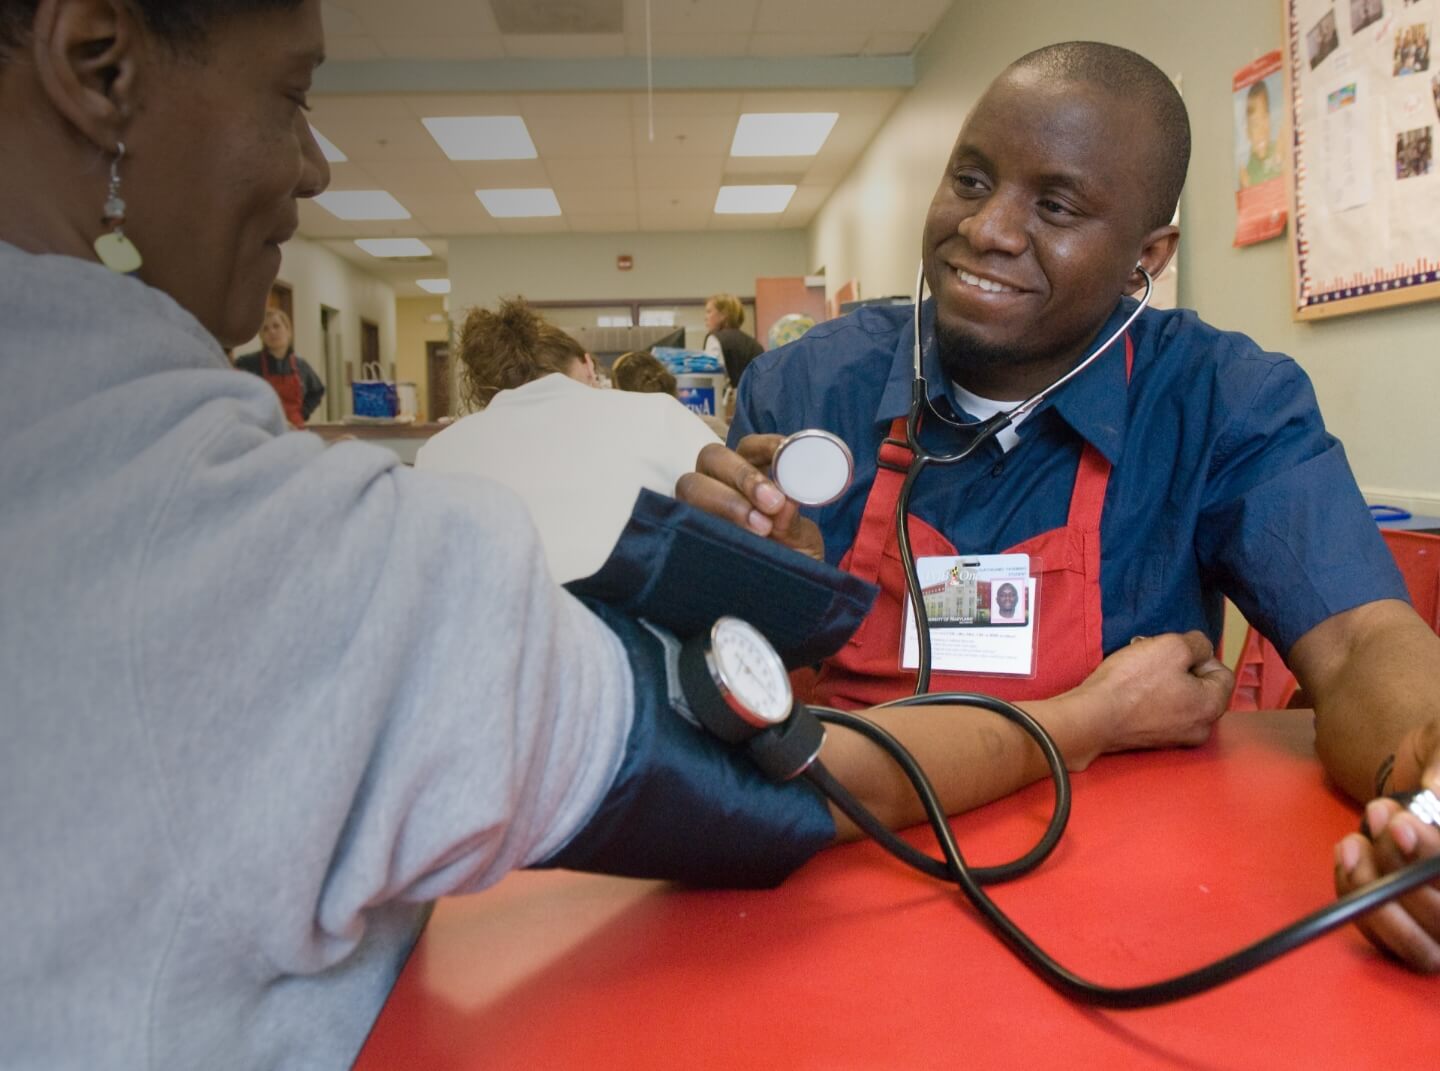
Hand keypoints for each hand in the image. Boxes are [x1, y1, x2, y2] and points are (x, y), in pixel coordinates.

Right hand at [675, 436, 825, 559]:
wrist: (782, 595)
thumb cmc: (792, 558)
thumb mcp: (801, 542)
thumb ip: (793, 524)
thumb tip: (785, 503)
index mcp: (751, 474)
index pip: (749, 445)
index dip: (765, 446)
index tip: (786, 458)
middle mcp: (720, 483)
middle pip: (713, 457)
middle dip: (743, 475)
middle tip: (773, 503)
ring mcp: (699, 507)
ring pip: (692, 485)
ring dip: (726, 501)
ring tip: (759, 529)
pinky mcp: (686, 533)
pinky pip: (681, 520)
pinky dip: (706, 525)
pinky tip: (732, 543)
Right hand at [1065, 632, 1233, 767]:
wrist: (1092, 717)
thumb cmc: (1132, 683)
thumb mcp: (1171, 646)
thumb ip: (1197, 643)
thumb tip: (1201, 648)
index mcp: (1212, 707)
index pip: (1222, 672)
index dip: (1198, 655)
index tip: (1171, 653)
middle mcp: (1200, 728)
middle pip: (1200, 686)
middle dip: (1178, 667)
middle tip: (1152, 657)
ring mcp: (1175, 738)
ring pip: (1178, 697)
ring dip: (1162, 679)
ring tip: (1137, 669)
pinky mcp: (1151, 740)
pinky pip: (1161, 711)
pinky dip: (1149, 697)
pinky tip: (1130, 687)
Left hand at [1333, 720, 1439, 971]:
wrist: (1423, 773)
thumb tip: (1435, 798)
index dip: (1433, 858)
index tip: (1401, 824)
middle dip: (1404, 869)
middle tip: (1379, 817)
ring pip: (1424, 948)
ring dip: (1378, 892)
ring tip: (1356, 839)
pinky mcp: (1412, 931)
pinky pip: (1384, 941)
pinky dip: (1358, 898)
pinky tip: (1348, 854)